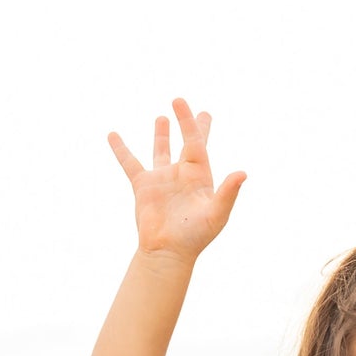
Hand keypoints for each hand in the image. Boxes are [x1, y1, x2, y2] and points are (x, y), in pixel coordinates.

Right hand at [106, 96, 245, 259]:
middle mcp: (181, 175)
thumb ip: (229, 192)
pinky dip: (121, 149)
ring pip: (161, 151)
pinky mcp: (143, 187)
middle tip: (183, 103)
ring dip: (161, 135)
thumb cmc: (195, 237)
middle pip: (185, 143)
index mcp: (200, 177)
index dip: (196, 125)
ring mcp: (162, 180)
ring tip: (161, 118)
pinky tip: (112, 135)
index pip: (198, 143)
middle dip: (186, 124)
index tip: (200, 109)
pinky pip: (130, 163)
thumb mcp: (216, 214)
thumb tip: (243, 173)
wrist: (168, 252)